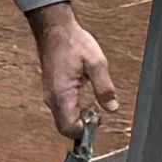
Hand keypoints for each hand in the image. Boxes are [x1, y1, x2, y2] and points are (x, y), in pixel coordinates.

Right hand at [26, 6, 114, 142]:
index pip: (69, 128)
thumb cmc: (73, 43)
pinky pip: (60, 110)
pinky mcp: (51, 91)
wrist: (55, 30)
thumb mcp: (97, 63)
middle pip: (64, 128)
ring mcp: (50, 95)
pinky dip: (73, 111)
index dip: (84, 132)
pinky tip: (84, 98)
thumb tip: (112, 107)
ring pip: (62, 120)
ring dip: (78, 119)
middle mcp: (52, 98)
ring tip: (93, 106)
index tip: (97, 122)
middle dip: (82, 127)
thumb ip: (105, 88)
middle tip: (98, 116)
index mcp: (62, 95)